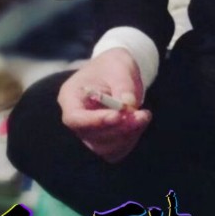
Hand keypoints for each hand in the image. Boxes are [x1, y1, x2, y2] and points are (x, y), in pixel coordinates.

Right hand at [58, 48, 151, 162]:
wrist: (119, 70)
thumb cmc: (114, 65)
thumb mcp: (120, 66)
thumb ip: (123, 85)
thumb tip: (128, 106)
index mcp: (71, 96)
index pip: (74, 118)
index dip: (95, 121)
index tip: (119, 115)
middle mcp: (77, 118)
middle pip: (90, 136)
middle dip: (119, 128)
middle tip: (141, 115)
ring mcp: (89, 131)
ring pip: (104, 147)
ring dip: (127, 135)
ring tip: (143, 116)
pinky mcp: (104, 138)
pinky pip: (116, 150)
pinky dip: (130, 139)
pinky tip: (140, 122)